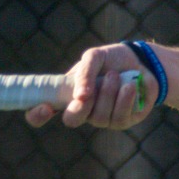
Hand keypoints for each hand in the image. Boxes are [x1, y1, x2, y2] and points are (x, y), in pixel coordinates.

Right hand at [25, 44, 152, 129]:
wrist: (142, 62)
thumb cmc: (112, 60)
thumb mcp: (94, 57)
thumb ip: (84, 72)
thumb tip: (80, 96)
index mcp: (67, 95)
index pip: (42, 113)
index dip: (37, 115)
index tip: (44, 107)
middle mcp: (82, 111)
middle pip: (72, 120)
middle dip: (81, 106)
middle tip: (88, 92)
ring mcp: (102, 119)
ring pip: (99, 116)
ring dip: (107, 92)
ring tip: (116, 76)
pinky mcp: (123, 121)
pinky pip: (119, 117)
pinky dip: (124, 98)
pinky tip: (130, 86)